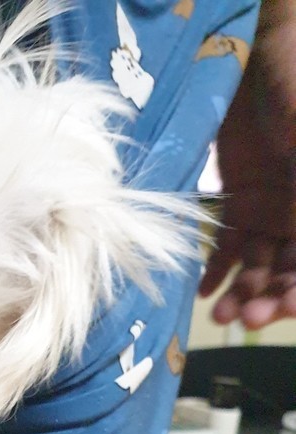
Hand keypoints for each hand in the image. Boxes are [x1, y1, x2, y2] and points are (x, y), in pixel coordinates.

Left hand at [199, 7, 295, 327]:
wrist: (259, 55)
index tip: (285, 308)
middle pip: (289, 272)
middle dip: (270, 298)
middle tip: (246, 318)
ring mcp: (273, 211)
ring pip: (258, 267)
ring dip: (241, 293)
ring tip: (221, 314)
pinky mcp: (242, 203)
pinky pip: (230, 248)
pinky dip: (218, 273)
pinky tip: (204, 294)